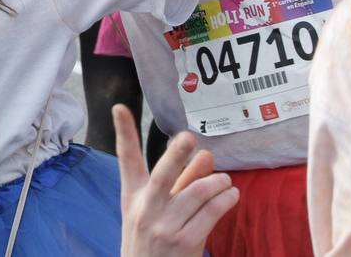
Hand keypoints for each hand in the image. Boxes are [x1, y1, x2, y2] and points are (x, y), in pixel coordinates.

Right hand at [115, 106, 238, 256]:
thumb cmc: (152, 241)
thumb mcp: (157, 210)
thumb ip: (182, 181)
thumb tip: (206, 155)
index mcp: (134, 198)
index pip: (126, 160)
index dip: (123, 133)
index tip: (120, 107)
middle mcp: (146, 210)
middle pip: (162, 174)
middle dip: (175, 153)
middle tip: (189, 137)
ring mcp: (165, 228)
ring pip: (198, 193)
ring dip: (218, 182)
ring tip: (226, 181)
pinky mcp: (186, 243)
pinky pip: (211, 213)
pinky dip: (225, 200)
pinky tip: (231, 195)